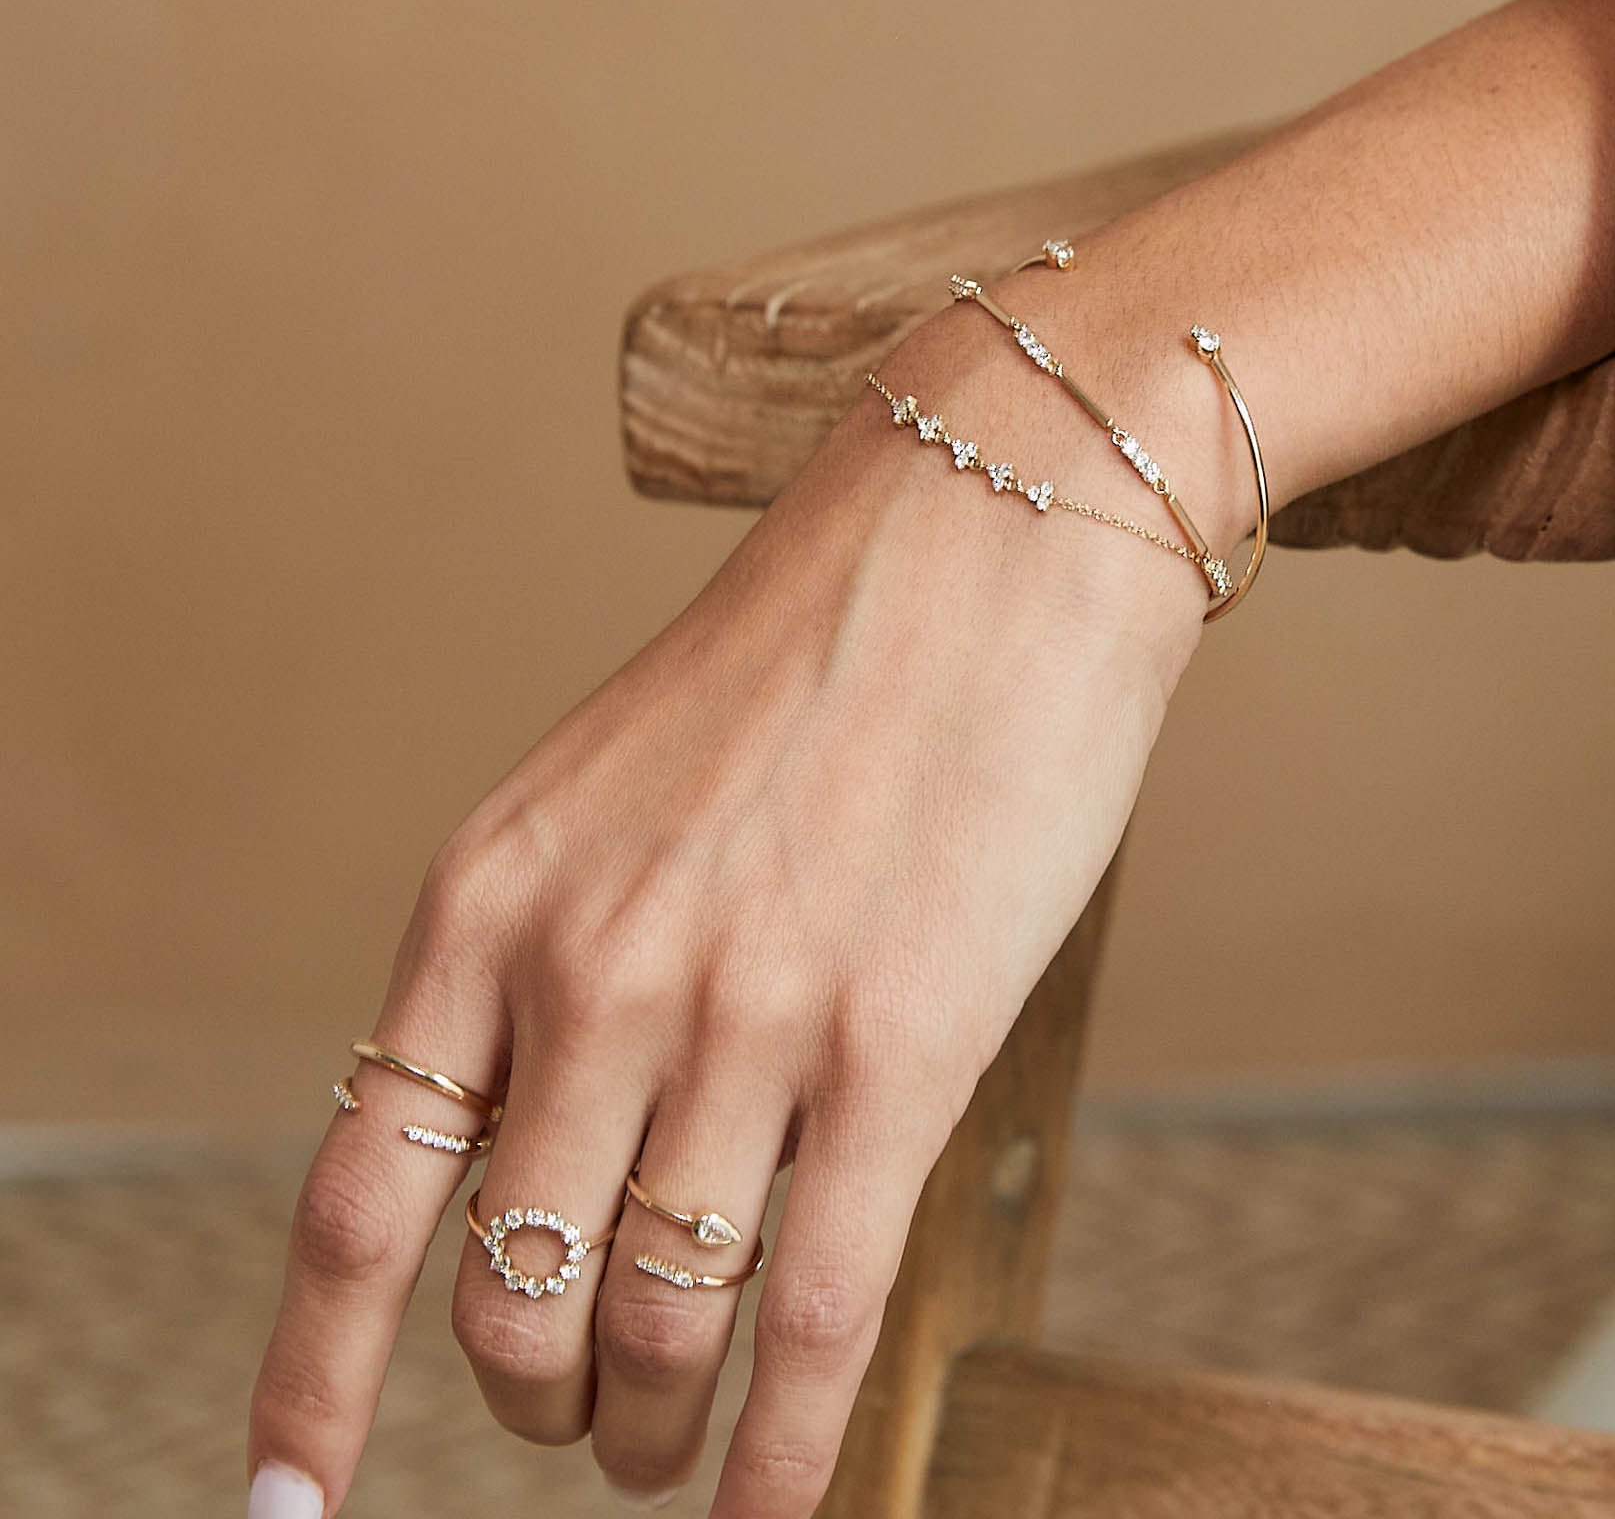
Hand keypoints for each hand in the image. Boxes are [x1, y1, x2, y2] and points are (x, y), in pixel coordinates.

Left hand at [245, 288, 1210, 1515]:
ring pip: (651, 1330)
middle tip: (577, 1422)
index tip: (292, 1494)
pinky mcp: (901, 1046)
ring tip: (674, 1451)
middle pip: (503, 1294)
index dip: (312, 1374)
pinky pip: (812, 1320)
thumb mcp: (622, 789)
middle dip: (531, 1404)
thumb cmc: (825, 652)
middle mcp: (592, 968)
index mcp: (496, 895)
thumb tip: (564, 1153)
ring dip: (651, 1434)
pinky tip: (786, 1499)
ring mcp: (744, 1014)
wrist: (994, 522)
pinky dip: (787, 1452)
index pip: (357, 1194)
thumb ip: (567, 960)